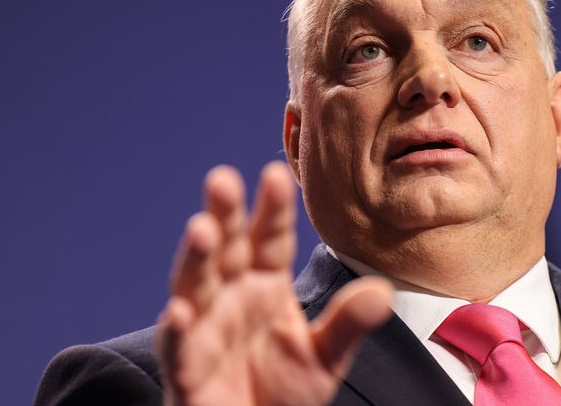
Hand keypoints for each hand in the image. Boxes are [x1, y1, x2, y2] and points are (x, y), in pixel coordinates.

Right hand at [156, 162, 392, 405]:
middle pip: (226, 249)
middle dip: (223, 215)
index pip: (270, 240)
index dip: (272, 209)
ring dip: (195, 258)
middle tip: (223, 179)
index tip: (277, 175)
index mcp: (266, 286)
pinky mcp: (186, 370)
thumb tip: (384, 291)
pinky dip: (176, 331)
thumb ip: (348, 323)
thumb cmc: (285, 392)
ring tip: (202, 229)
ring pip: (194, 286)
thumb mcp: (326, 356)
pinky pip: (178, 348)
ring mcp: (204, 331)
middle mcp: (230, 299)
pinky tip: (179, 311)